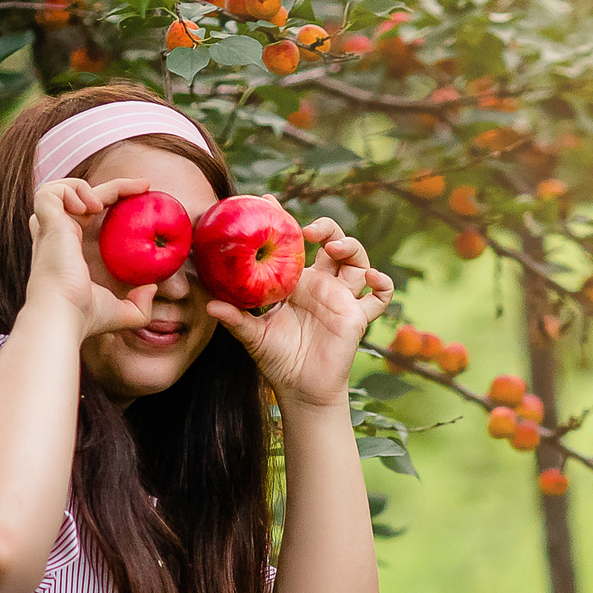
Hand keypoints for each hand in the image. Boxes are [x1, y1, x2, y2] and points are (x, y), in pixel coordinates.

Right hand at [23, 176, 159, 340]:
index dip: (114, 198)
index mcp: (71, 249)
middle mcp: (57, 236)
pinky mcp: (46, 222)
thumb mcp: (121, 312)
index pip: (90, 214)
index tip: (143, 193)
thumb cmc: (85, 316)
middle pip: (81, 196)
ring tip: (99, 207)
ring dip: (83, 187)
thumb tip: (151, 289)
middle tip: (144, 185)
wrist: (63, 314)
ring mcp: (49, 228)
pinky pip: (50, 192)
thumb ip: (139, 305)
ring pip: (58, 188)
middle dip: (115, 185)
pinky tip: (87, 209)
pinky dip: (70, 191)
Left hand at [207, 217, 391, 409]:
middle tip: (310, 231)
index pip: (294, 243)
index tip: (268, 202)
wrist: (301, 390)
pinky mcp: (357, 317)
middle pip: (333, 242)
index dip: (285, 221)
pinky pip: (380, 297)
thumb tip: (210, 306)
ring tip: (334, 249)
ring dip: (352, 247)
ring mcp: (341, 299)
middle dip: (327, 228)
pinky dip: (382, 284)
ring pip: (358, 261)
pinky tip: (372, 278)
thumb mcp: (253, 336)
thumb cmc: (277, 360)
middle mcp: (321, 285)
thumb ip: (236, 319)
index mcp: (296, 282)